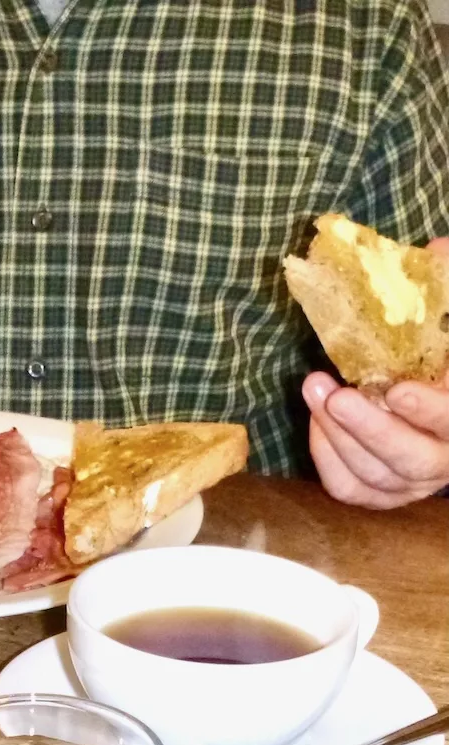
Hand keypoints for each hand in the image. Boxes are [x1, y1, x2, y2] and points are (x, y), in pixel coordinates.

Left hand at [302, 235, 448, 506]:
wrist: (434, 414)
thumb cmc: (440, 365)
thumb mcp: (446, 333)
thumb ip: (444, 295)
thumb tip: (436, 246)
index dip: (431, 410)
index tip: (397, 390)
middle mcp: (445, 458)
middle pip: (411, 459)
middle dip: (369, 428)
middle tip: (334, 394)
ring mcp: (411, 482)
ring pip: (373, 473)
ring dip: (338, 434)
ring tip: (314, 390)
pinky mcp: (379, 494)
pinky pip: (347, 486)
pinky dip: (326, 455)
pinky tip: (317, 419)